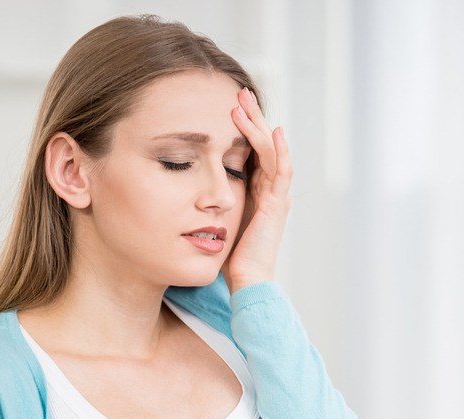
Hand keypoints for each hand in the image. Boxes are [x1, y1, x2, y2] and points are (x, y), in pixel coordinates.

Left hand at [223, 87, 292, 292]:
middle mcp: (269, 190)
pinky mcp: (277, 205)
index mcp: (256, 192)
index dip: (242, 128)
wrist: (246, 282)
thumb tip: (182, 190)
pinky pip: (281, 171)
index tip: (227, 106)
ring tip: (244, 103)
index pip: (252, 151)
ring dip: (258, 125)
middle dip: (251, 117)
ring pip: (271, 151)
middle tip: (237, 91)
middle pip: (263, 144)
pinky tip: (273, 131)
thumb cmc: (229, 259)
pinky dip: (278, 150)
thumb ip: (208, 203)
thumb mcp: (216, 221)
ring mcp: (276, 197)